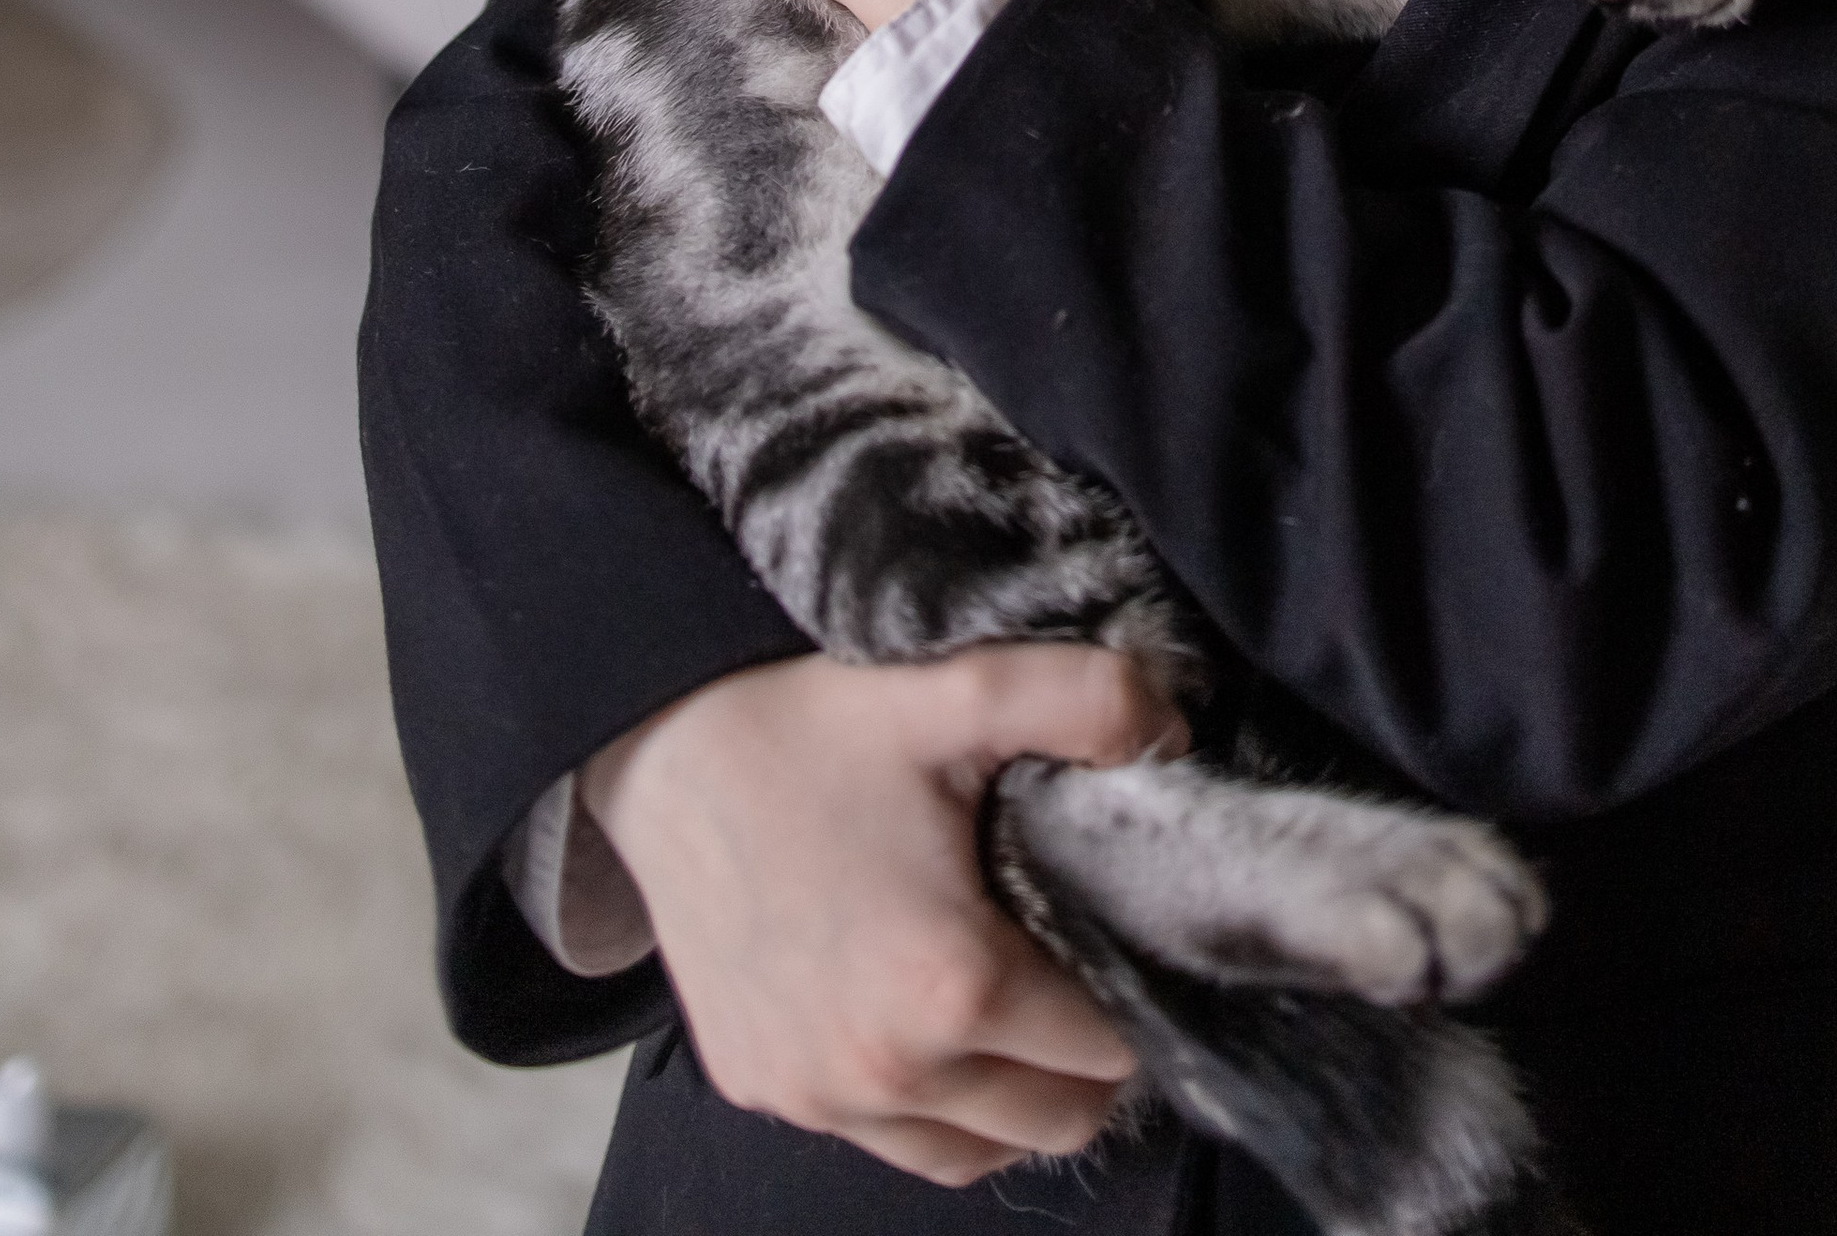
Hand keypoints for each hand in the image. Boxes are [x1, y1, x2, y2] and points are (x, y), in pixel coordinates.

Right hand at [582, 647, 1180, 1180]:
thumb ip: (1090, 699)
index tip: (1125, 928)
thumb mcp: (960, 687)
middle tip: (1081, 959)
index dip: (1138, 988)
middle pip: (1057, 1119)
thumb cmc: (813, 722)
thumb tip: (1176, 736)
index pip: (1109, 1049)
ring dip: (1015, 1092)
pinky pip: (890, 1142)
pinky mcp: (767, 1091)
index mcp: (949, 987)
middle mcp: (884, 1070)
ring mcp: (818, 1096)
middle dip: (1090, 1053)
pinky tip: (937, 1023)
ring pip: (977, 1149)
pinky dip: (934, 1107)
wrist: (660, 748)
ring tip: (1019, 997)